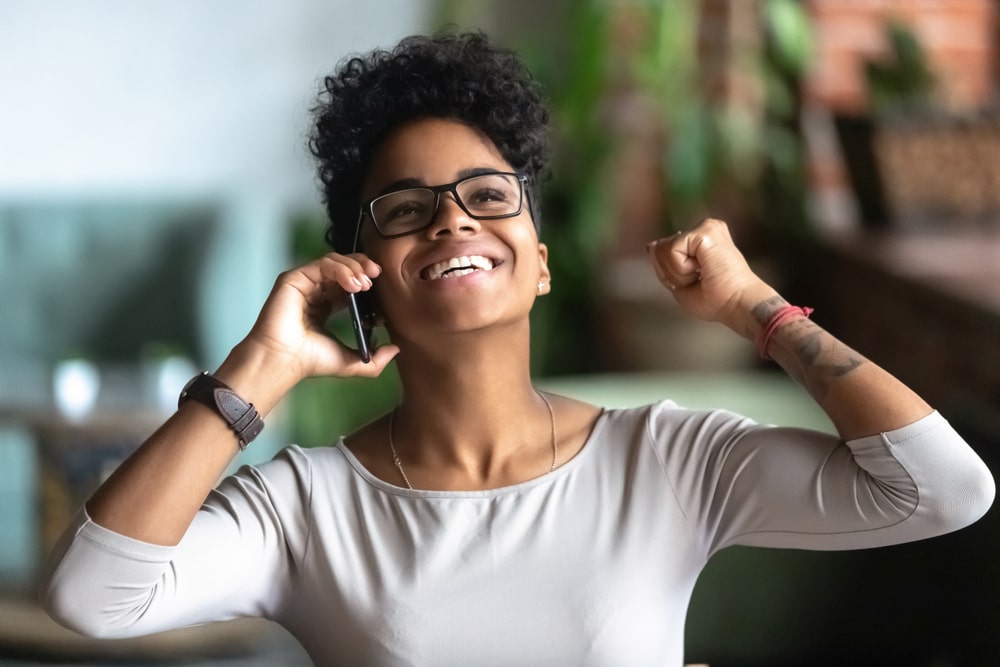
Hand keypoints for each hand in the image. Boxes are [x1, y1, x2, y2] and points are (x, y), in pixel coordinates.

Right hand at [244, 252, 399, 380]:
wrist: (285, 361)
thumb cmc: (312, 361)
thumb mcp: (352, 362)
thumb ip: (376, 359)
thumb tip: (396, 349)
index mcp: (326, 305)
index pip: (350, 281)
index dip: (366, 279)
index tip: (381, 287)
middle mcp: (315, 290)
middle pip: (343, 265)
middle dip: (363, 266)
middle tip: (377, 274)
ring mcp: (305, 283)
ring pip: (334, 261)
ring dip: (354, 267)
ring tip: (365, 283)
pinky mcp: (295, 278)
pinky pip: (322, 264)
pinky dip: (341, 270)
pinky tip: (353, 284)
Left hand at [646, 218, 779, 335]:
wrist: (738, 304)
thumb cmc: (718, 300)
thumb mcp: (681, 282)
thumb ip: (665, 264)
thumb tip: (651, 245)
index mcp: (702, 240)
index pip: (666, 249)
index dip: (671, 272)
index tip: (697, 282)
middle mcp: (706, 228)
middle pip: (661, 248)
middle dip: (673, 273)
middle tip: (700, 282)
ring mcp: (706, 227)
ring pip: (664, 249)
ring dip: (678, 273)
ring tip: (703, 277)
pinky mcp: (704, 231)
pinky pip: (671, 250)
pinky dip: (681, 269)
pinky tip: (703, 270)